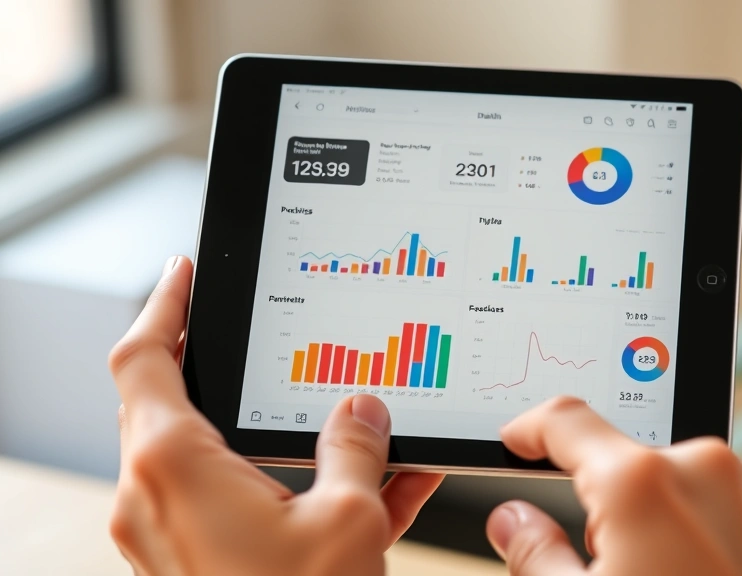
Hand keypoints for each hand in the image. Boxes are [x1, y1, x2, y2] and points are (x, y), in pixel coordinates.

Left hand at [109, 256, 443, 574]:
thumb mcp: (347, 519)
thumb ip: (356, 449)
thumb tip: (363, 411)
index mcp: (173, 467)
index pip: (143, 356)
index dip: (164, 302)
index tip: (186, 271)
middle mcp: (154, 498)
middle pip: (173, 401)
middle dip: (227, 366)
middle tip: (264, 335)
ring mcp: (169, 536)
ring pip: (217, 456)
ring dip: (278, 433)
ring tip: (348, 417)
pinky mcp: (195, 565)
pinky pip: (240, 504)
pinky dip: (290, 485)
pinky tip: (369, 483)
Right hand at [486, 397, 741, 575]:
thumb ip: (535, 555)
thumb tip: (514, 522)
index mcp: (642, 484)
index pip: (566, 422)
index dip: (530, 430)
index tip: (519, 442)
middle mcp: (702, 467)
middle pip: (623, 462)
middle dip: (603, 504)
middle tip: (604, 566)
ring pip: (673, 481)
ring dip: (653, 516)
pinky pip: (717, 498)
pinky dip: (694, 525)